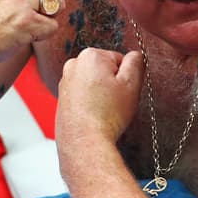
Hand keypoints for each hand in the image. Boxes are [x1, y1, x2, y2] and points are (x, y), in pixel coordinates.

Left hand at [56, 48, 143, 170]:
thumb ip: (136, 62)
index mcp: (90, 56)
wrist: (84, 142)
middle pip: (105, 70)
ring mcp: (65, 82)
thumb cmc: (108, 114)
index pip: (120, 60)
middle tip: (115, 103)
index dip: (126, 78)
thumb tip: (136, 55)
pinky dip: (91, 103)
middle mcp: (73, 64)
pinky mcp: (62, 98)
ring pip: (94, 83)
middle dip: (112, 84)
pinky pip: (84, 95)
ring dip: (102, 94)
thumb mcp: (131, 84)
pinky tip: (94, 116)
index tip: (123, 92)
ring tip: (104, 111)